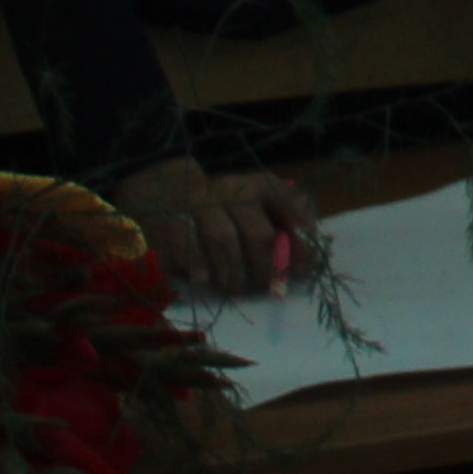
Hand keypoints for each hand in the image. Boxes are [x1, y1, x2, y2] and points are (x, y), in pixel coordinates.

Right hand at [114, 158, 325, 297]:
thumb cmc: (228, 212)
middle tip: (266, 284)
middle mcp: (232, 190)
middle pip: (258, 233)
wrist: (170, 194)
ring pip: (224, 240)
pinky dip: (199, 265)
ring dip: (234, 272)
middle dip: (266, 265)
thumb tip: (302, 264)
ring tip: (237, 288)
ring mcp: (200, 203)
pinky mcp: (173, 219)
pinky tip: (205, 280)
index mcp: (260, 185)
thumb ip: (284, 231)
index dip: (300, 238)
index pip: (289, 204)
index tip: (302, 265)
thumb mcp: (261, 212)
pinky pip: (188, 244)